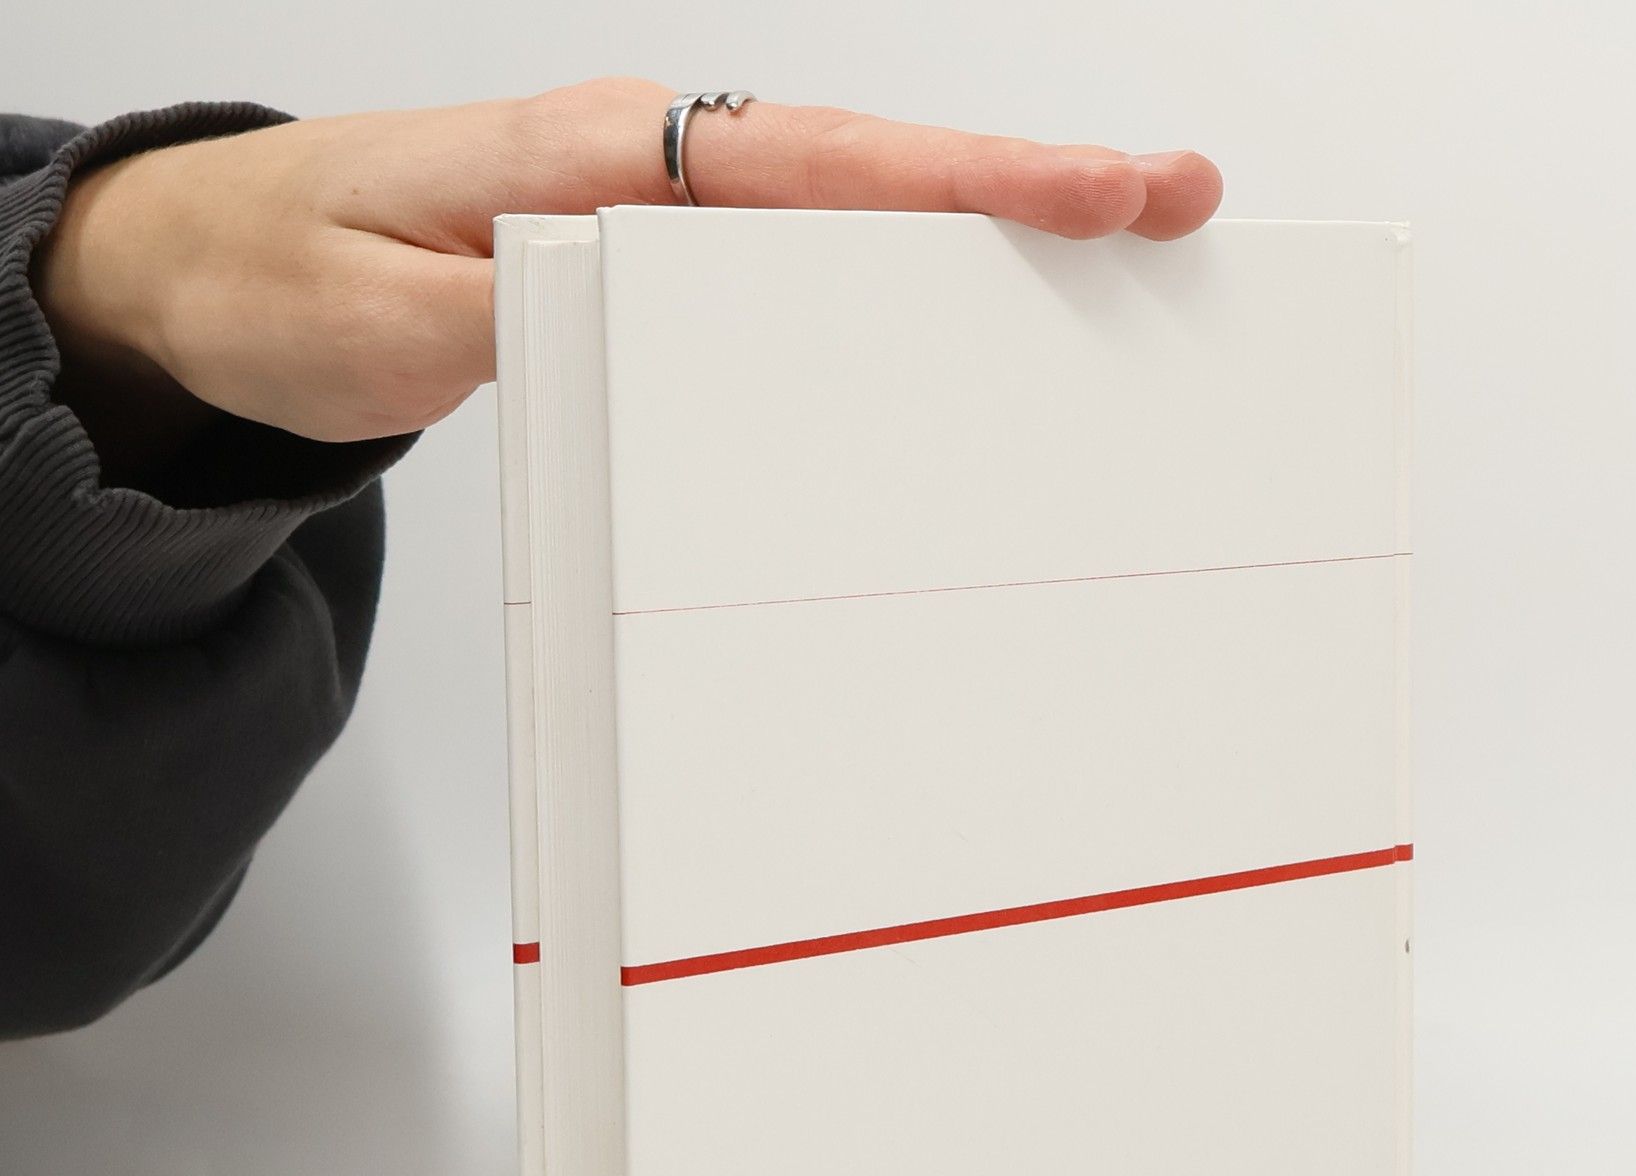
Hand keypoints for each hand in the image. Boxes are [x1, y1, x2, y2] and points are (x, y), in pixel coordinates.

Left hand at [32, 82, 1223, 452]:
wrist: (217, 268)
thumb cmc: (290, 278)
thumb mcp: (391, 311)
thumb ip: (531, 303)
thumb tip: (683, 310)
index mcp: (596, 158)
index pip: (814, 166)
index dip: (960, 183)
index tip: (1091, 195)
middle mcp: (651, 164)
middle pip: (874, 169)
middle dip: (1029, 186)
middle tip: (1172, 203)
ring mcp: (664, 208)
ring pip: (855, 210)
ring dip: (986, 230)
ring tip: (1119, 249)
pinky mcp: (662, 257)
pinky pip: (803, 259)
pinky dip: (903, 271)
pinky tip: (970, 305)